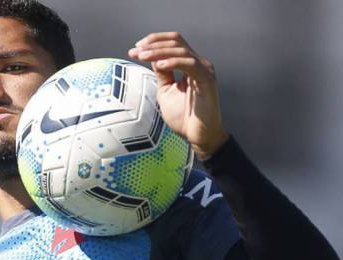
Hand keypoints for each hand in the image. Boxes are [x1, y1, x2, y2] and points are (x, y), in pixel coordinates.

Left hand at [129, 32, 228, 159]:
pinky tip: (159, 65)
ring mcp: (204, 70)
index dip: (154, 41)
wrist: (198, 136)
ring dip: (159, 51)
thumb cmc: (184, 117)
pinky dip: (173, 62)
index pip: (173, 42)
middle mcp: (198, 63)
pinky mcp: (207, 80)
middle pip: (176, 41)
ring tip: (142, 56)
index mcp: (189, 64)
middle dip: (153, 43)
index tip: (135, 49)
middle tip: (136, 51)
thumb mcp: (166, 91)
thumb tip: (152, 58)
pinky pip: (190, 64)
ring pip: (181, 50)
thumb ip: (162, 74)